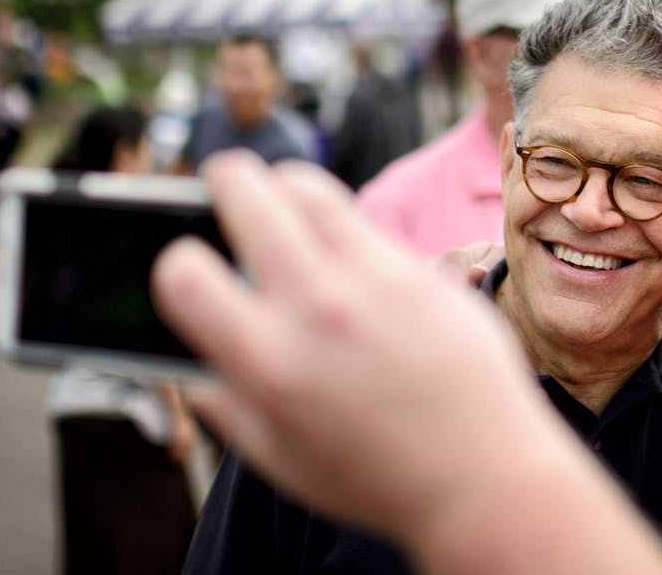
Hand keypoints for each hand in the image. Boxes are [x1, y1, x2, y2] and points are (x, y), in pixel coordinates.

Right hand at [151, 152, 553, 536]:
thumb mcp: (280, 461)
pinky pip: (363, 222)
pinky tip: (338, 248)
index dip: (176, 264)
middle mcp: (318, 310)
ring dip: (281, 183)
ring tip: (277, 195)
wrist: (485, 480)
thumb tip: (190, 362)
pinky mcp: (423, 273)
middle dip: (223, 180)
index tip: (190, 267)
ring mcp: (376, 283)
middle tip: (223, 182)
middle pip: (246, 193)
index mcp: (268, 364)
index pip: (184, 273)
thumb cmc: (378, 481)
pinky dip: (339, 225)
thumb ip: (226, 405)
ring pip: (308, 186)